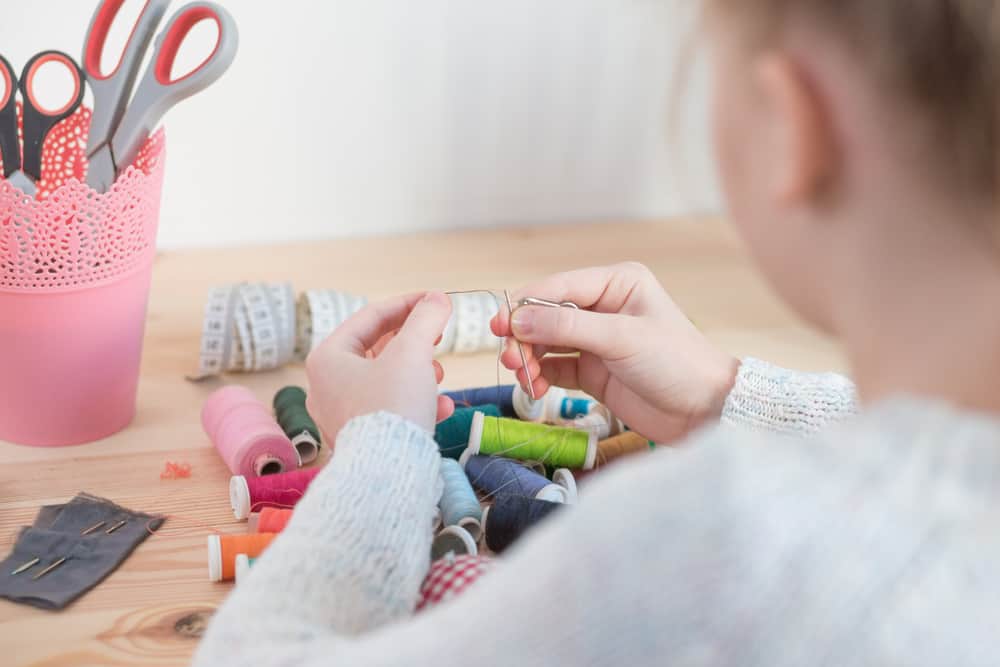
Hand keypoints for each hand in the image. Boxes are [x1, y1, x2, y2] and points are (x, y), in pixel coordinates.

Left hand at [306, 292, 454, 439]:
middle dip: (415, 343)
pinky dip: (417, 402)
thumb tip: (437, 299)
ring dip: (419, 372)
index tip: (437, 300)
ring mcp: (342, 413)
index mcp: (328, 357)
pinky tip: (442, 407)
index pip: (371, 316)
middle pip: (378, 348)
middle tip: (438, 337)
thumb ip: (426, 319)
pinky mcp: (361, 437)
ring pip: (387, 379)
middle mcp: (327, 384)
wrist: (386, 472)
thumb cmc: (392, 406)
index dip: (409, 303)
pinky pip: (391, 408)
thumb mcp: (412, 352)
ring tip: (439, 375)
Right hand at [491, 263, 738, 442]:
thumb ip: (566, 328)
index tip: (499, 326)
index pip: (557, 288)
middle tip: (511, 359)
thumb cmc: (677, 363)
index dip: (525, 305)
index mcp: (616, 283)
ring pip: (545, 343)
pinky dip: (539, 377)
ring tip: (524, 378)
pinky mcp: (592, 372)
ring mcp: (596, 341)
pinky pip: (553, 368)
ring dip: (528, 359)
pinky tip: (535, 388)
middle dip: (524, 337)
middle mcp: (603, 307)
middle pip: (545, 316)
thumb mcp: (621, 338)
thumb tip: (517, 320)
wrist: (705, 412)